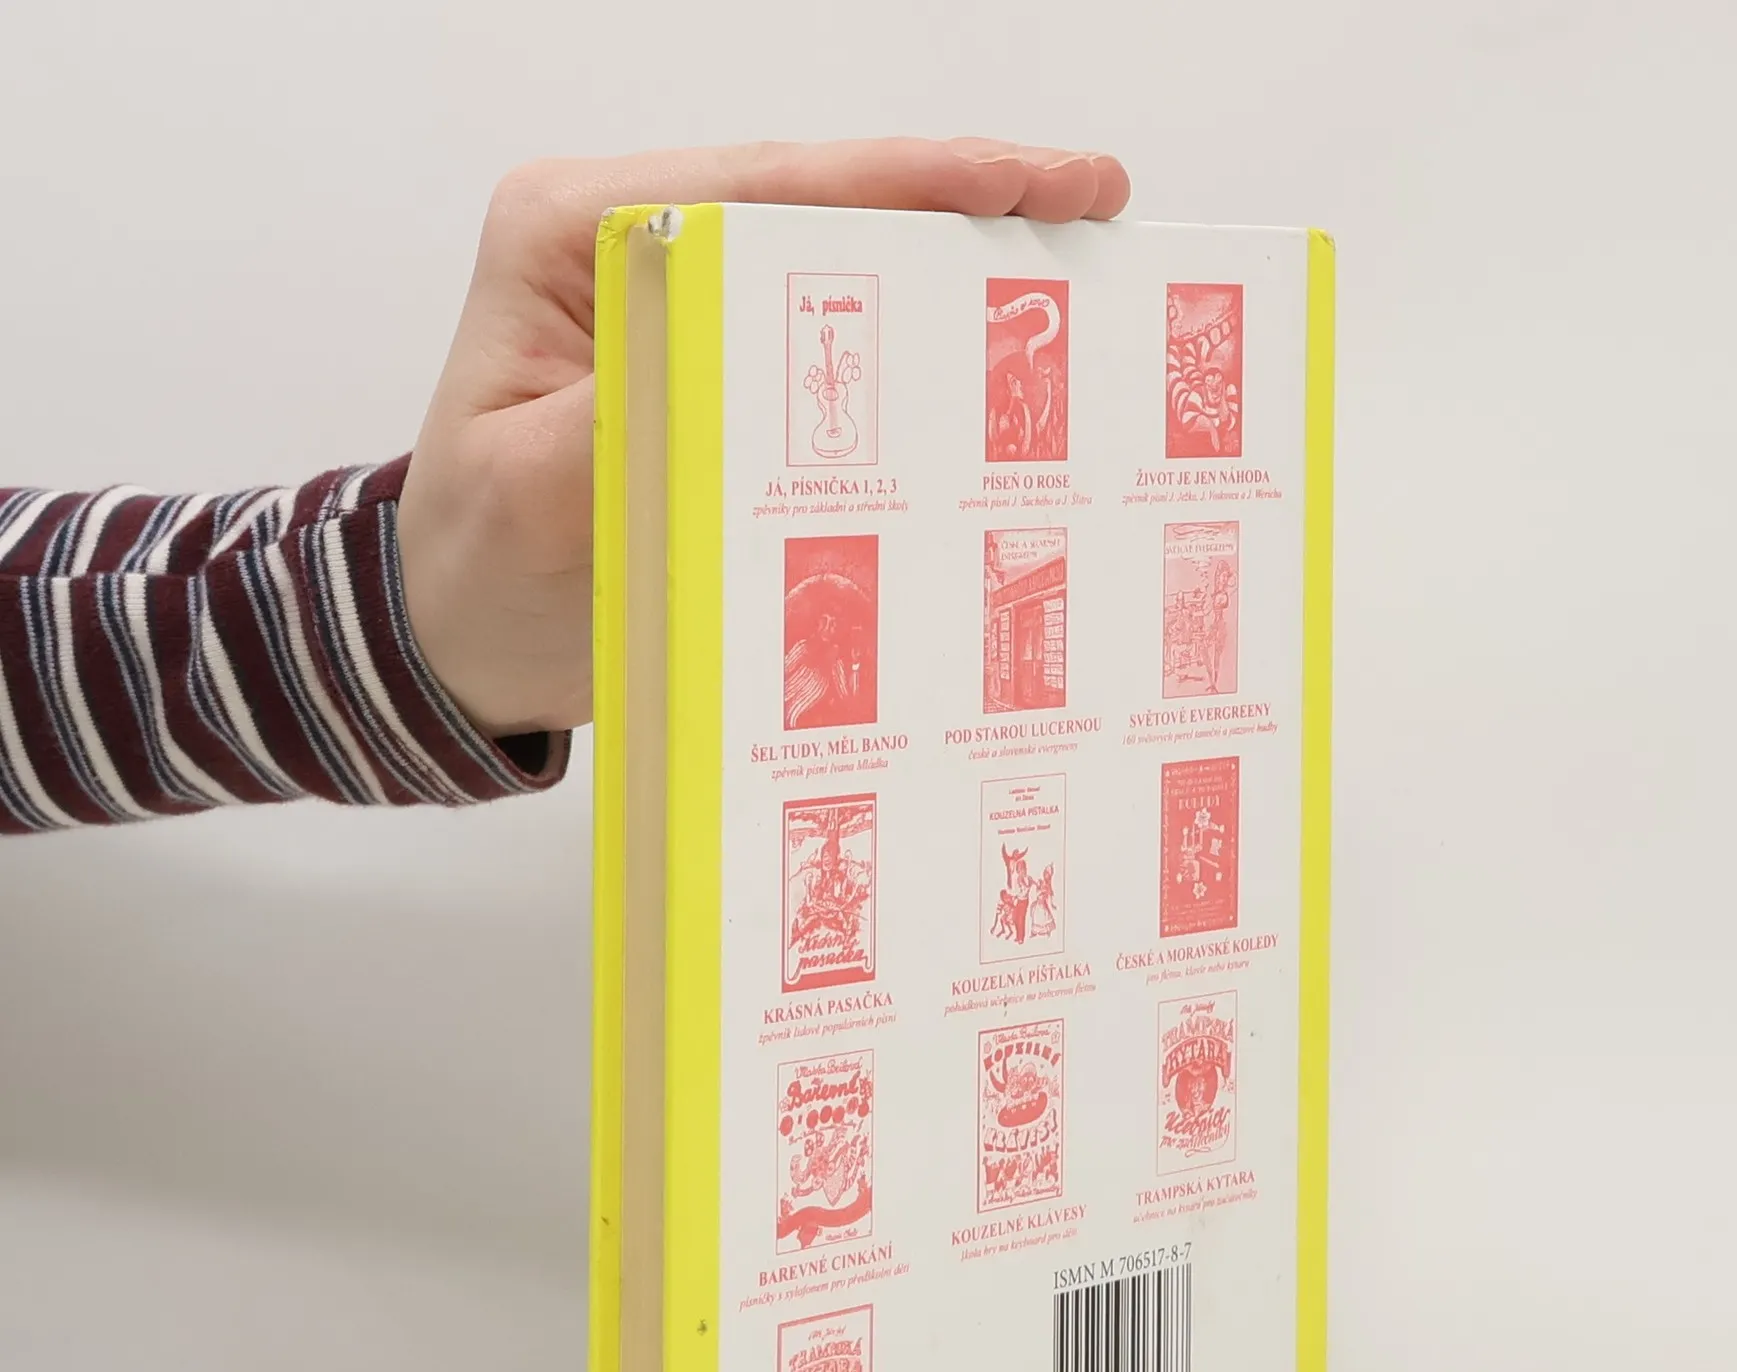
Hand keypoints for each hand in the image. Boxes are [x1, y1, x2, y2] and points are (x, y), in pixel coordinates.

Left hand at [396, 137, 1130, 736]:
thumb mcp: (528, 501)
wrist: (459, 638)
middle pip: (820, 205)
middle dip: (962, 203)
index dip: (904, 185)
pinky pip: (830, 345)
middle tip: (1093, 203)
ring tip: (1079, 258)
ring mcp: (685, 308)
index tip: (1024, 184)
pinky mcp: (718, 372)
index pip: (764, 190)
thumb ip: (624, 421)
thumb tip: (731, 367)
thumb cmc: (475, 570)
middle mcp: (638, 250)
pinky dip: (918, 344)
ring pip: (840, 265)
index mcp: (578, 237)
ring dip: (955, 265)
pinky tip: (997, 350)